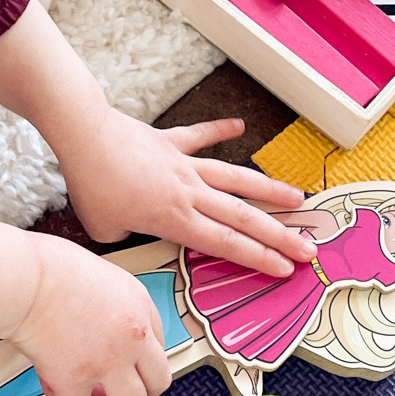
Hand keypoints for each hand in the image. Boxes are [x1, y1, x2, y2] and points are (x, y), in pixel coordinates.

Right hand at [0, 221, 172, 395]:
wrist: (25, 277)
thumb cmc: (49, 266)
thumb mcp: (101, 274)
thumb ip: (113, 303)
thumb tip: (106, 322)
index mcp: (139, 305)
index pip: (159, 343)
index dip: (140, 357)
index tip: (127, 361)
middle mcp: (132, 337)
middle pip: (158, 381)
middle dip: (139, 389)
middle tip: (120, 387)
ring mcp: (107, 362)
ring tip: (92, 394)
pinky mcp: (75, 380)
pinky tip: (54, 381)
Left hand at [58, 109, 313, 277]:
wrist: (85, 137)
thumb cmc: (92, 186)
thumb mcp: (105, 230)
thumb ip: (126, 236)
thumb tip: (130, 231)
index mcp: (175, 219)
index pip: (226, 244)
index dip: (259, 258)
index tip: (286, 269)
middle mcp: (189, 192)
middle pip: (243, 217)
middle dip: (279, 235)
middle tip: (308, 248)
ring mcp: (183, 165)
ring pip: (235, 178)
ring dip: (268, 189)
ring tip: (298, 198)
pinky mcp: (170, 141)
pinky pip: (200, 136)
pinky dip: (221, 130)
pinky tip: (241, 126)